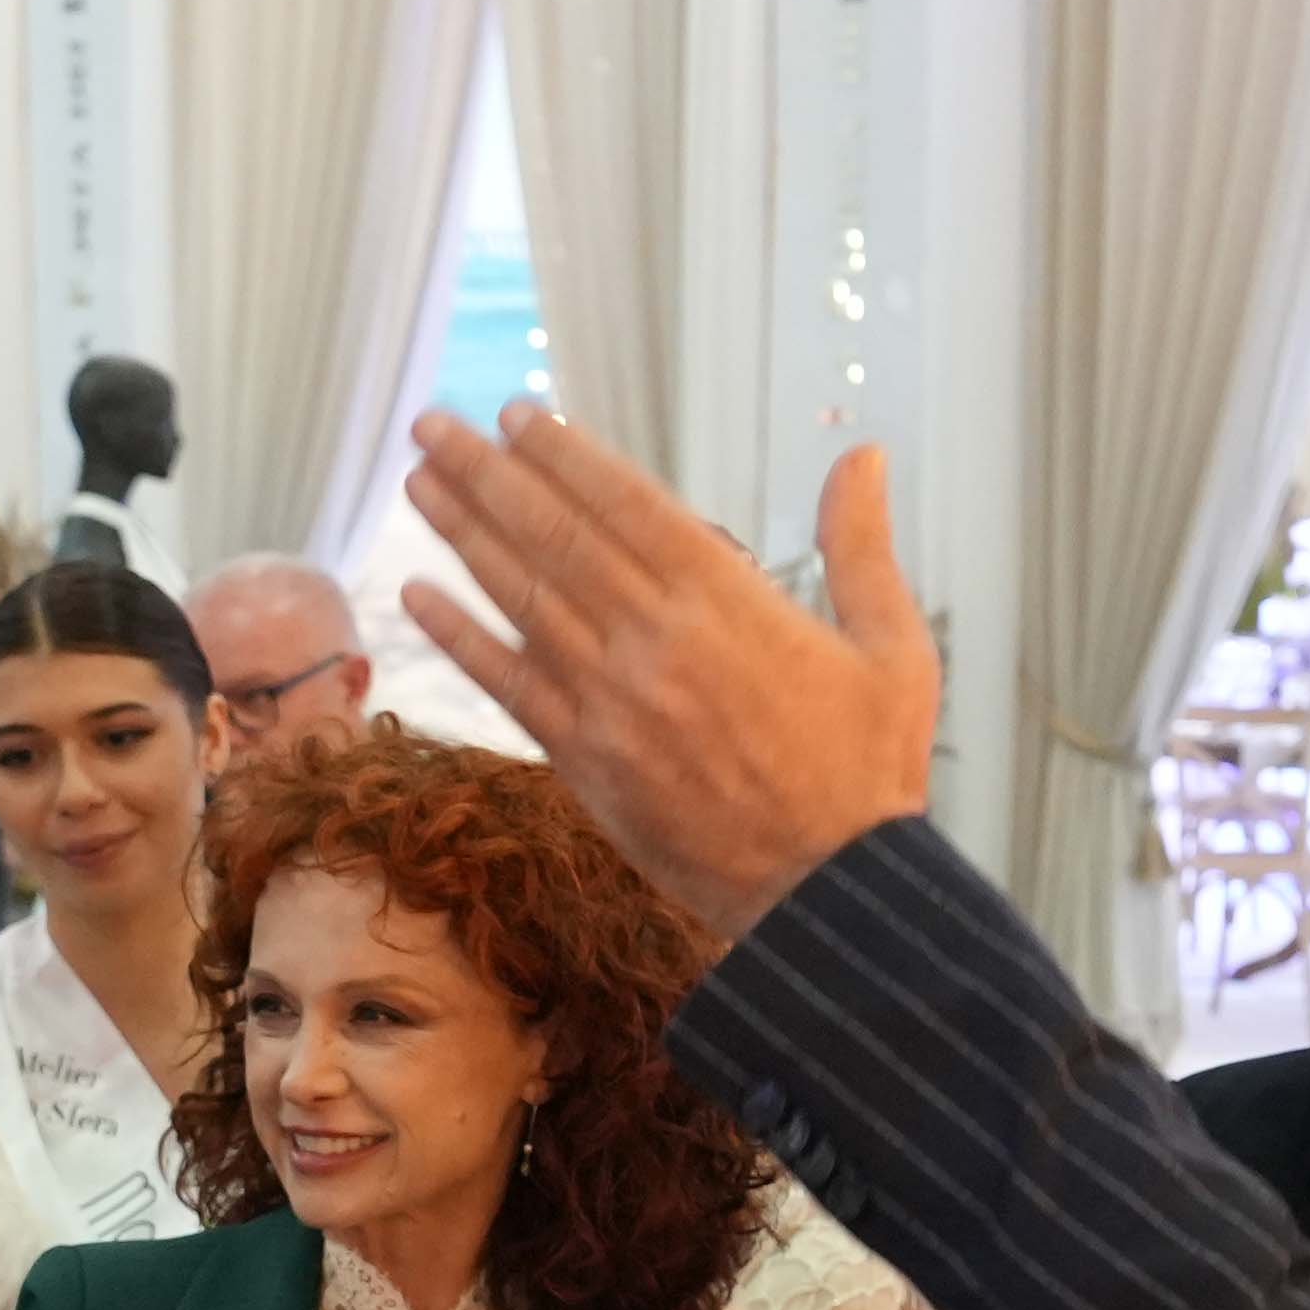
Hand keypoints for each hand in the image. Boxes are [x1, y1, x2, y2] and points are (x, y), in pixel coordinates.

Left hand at [394, 415, 936, 944]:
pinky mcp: (587, 763)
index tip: (514, 415)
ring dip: (463, 536)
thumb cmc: (870, 772)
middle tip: (433, 426)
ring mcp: (614, 702)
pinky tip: (415, 598)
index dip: (562, 453)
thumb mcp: (893, 649)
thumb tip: (862, 453)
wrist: (830, 893)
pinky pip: (508, 687)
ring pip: (522, 599)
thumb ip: (864, 546)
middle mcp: (657, 639)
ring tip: (419, 483)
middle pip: (555, 536)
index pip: (624, 503)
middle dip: (487, 474)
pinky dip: (460, 639)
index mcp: (729, 600)